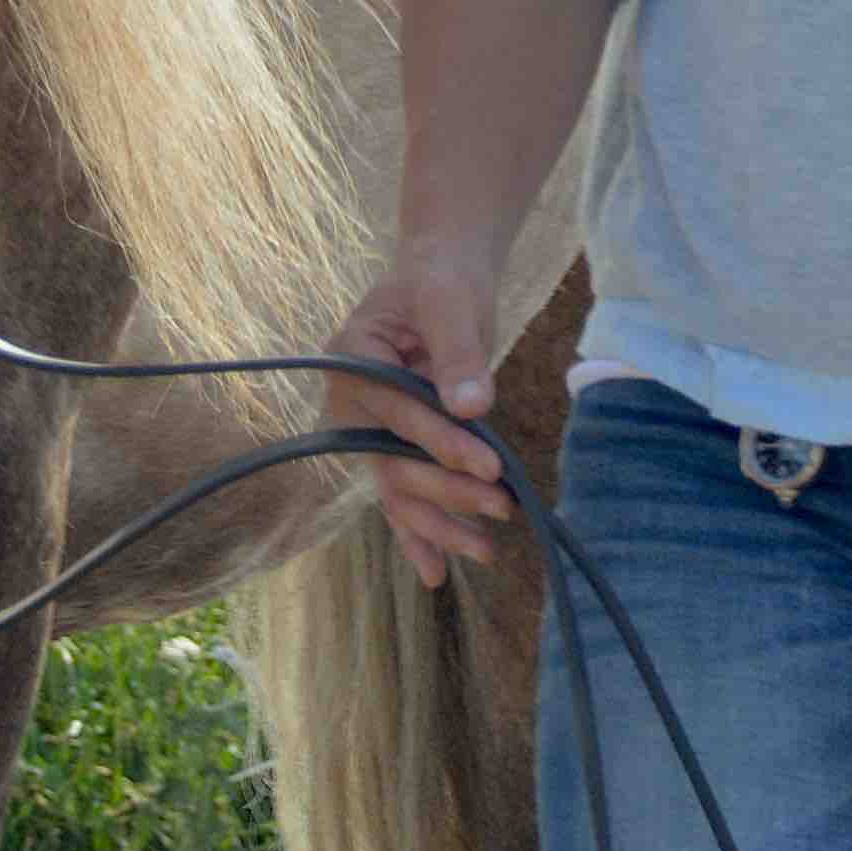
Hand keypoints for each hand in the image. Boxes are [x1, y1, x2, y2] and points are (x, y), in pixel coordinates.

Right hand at [322, 251, 518, 591]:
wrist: (442, 278)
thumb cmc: (442, 282)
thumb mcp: (451, 302)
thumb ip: (458, 352)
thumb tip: (471, 407)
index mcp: (351, 360)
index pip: (397, 414)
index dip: (442, 444)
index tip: (490, 468)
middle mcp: (349, 404)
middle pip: (393, 461)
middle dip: (447, 491)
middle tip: (502, 507)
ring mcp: (369, 430)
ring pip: (397, 488)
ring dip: (438, 525)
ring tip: (485, 552)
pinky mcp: (394, 446)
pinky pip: (401, 494)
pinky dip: (418, 533)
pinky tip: (437, 571)